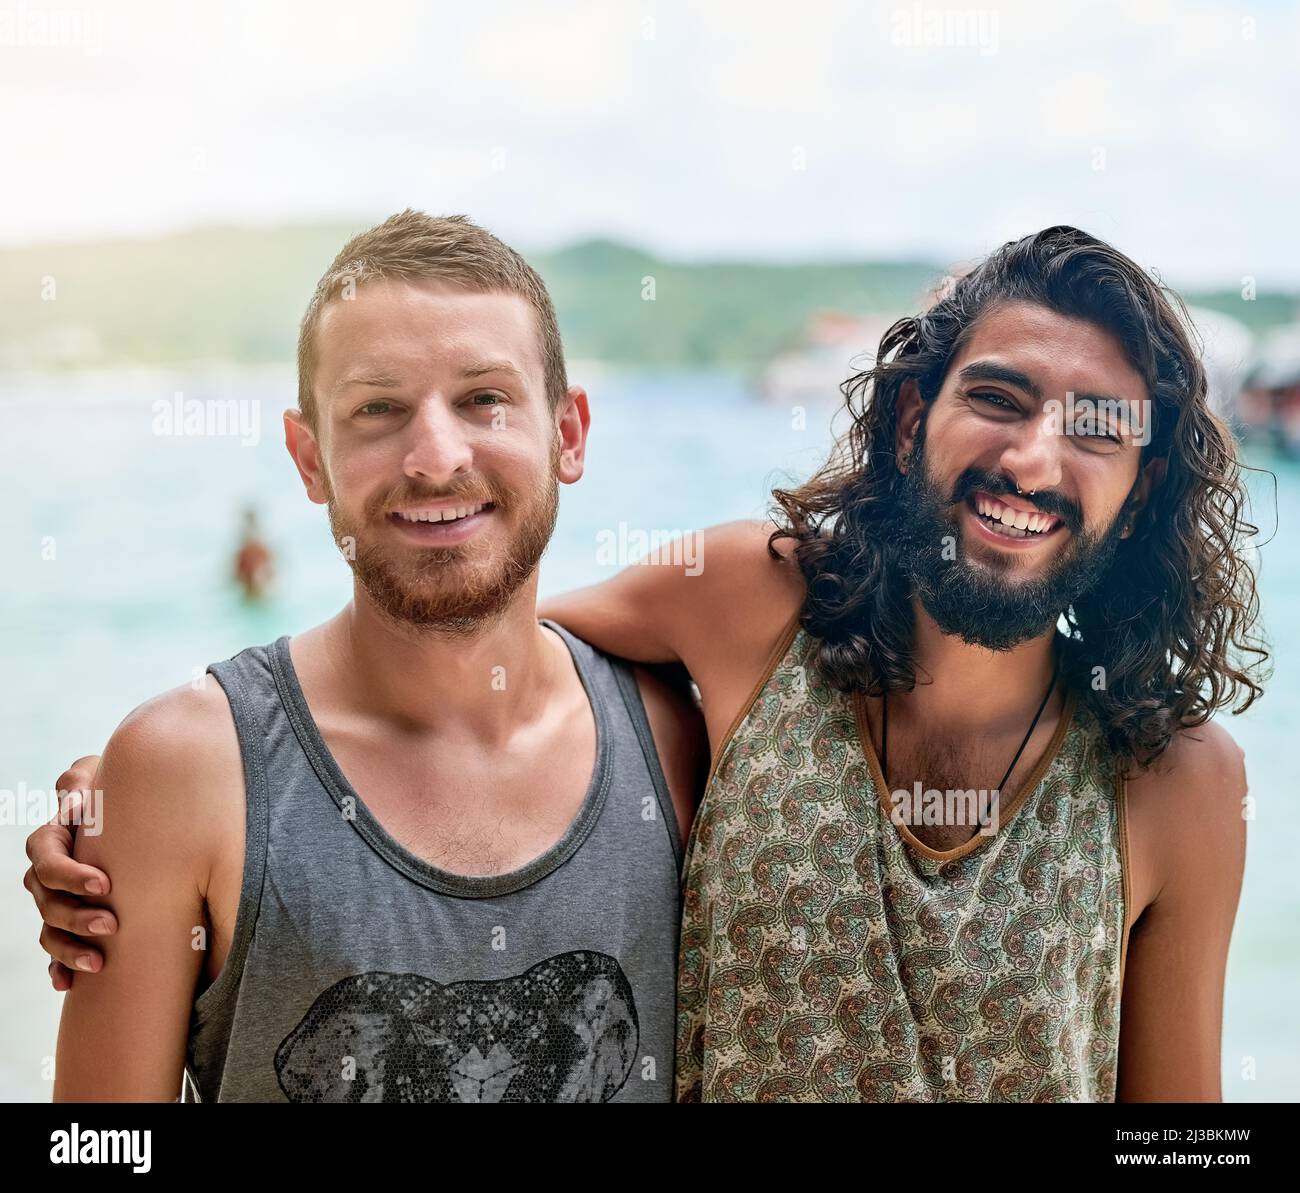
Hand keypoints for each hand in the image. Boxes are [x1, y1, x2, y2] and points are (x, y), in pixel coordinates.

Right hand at [23, 756, 114, 990]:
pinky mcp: (69, 923)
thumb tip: (76, 798)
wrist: (132, 812)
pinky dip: (60, 968)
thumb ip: (83, 782)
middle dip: (77, 918)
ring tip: (99, 963)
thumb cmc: (114, 793)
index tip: (104, 884)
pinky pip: (55, 951)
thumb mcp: (100, 778)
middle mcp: (46, 876)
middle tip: (111, 925)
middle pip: (48, 902)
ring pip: (50, 931)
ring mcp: (54, 902)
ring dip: (70, 949)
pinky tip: (68, 984)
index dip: (70, 875)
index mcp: (50, 842)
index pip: (47, 861)